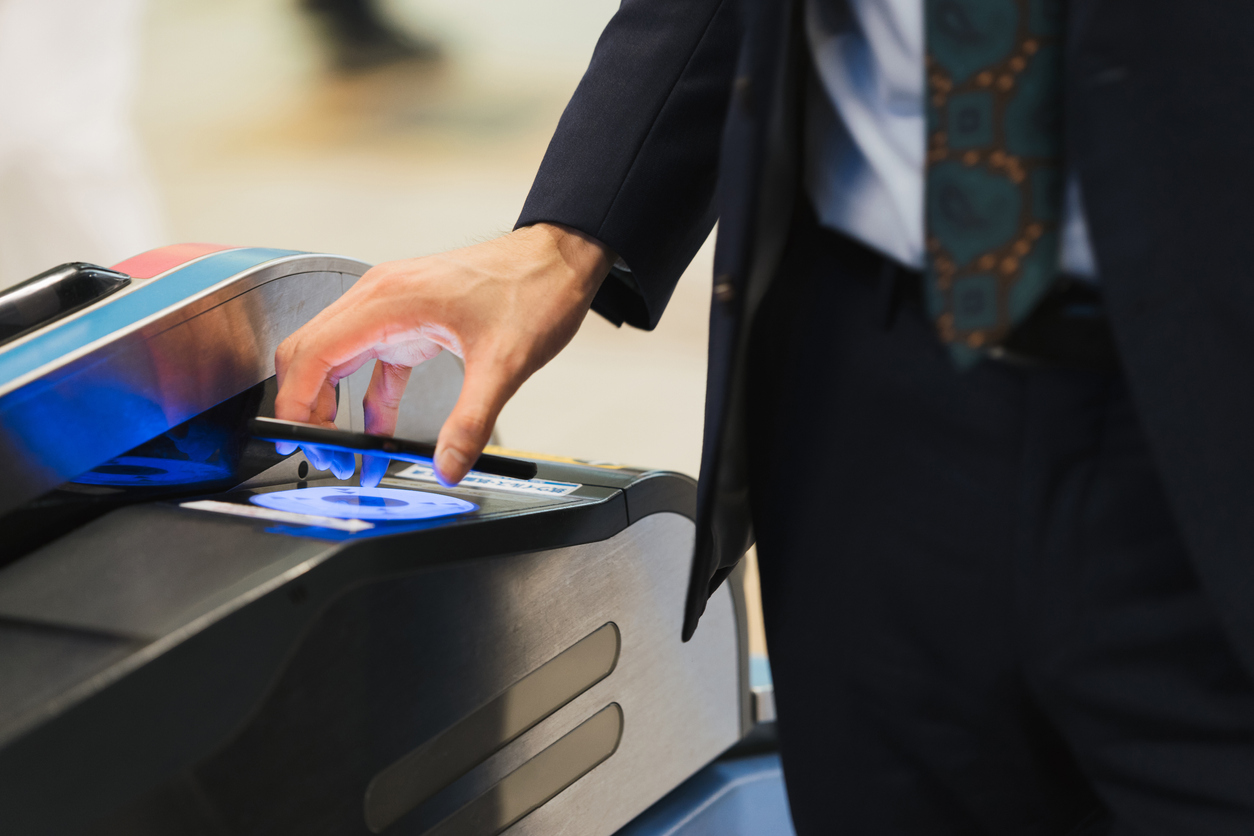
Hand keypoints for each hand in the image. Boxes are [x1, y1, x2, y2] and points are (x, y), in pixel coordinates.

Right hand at [273, 223, 613, 485]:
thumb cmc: (532, 290)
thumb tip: (447, 466)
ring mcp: (389, 307)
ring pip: (332, 358)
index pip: (312, 355)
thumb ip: (470, 421)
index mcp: (387, 300)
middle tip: (324, 457)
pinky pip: (369, 364)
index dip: (297, 405)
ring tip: (346, 453)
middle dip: (306, 410)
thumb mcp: (505, 364)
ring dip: (330, 405)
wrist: (559, 258)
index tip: (303, 443)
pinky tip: (378, 432)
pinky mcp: (407, 320)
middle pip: (309, 355)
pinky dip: (365, 399)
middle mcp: (377, 298)